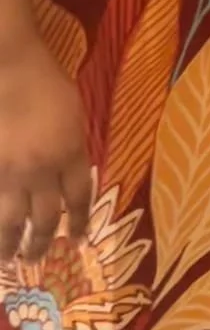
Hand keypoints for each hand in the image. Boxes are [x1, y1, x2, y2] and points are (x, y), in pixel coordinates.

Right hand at [0, 31, 92, 262]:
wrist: (8, 68)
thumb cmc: (45, 81)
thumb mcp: (74, 112)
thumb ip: (73, 147)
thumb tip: (71, 177)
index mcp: (70, 152)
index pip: (80, 197)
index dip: (79, 222)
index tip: (77, 240)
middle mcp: (41, 170)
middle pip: (45, 217)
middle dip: (42, 242)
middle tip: (37, 259)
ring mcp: (9, 173)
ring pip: (11, 221)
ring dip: (10, 245)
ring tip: (8, 260)